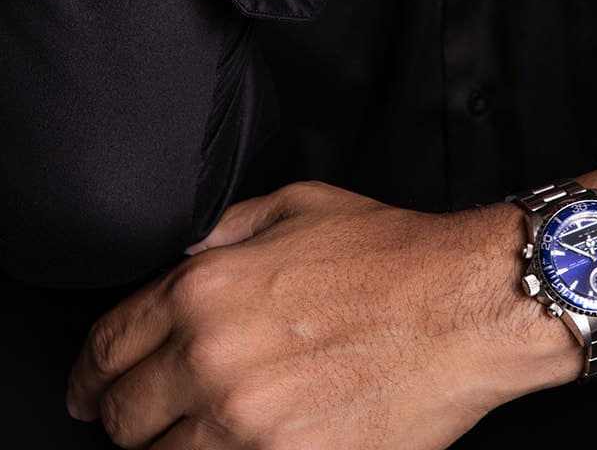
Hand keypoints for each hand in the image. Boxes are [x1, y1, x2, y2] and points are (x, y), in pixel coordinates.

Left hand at [64, 180, 536, 448]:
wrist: (467, 306)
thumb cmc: (393, 254)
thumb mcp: (296, 207)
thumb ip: (224, 233)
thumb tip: (180, 256)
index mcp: (205, 289)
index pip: (106, 346)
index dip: (91, 370)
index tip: (94, 383)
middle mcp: (212, 360)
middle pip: (122, 417)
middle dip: (127, 414)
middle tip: (148, 413)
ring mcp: (246, 426)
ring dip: (174, 448)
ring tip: (202, 433)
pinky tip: (245, 445)